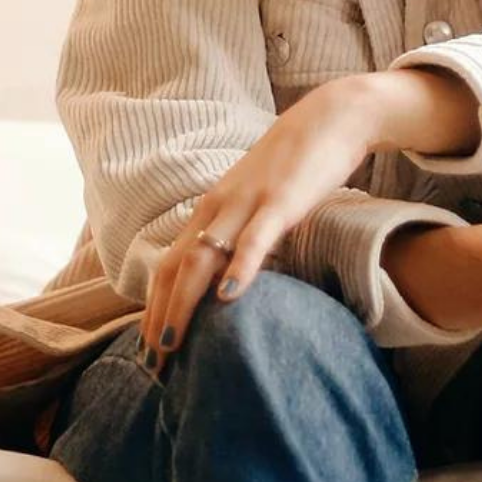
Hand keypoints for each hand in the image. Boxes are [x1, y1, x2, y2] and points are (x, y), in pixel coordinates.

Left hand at [138, 80, 374, 374]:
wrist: (332, 117)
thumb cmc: (297, 162)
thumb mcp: (258, 198)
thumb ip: (242, 230)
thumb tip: (232, 276)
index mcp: (212, 207)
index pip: (167, 264)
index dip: (154, 308)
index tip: (149, 349)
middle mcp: (218, 205)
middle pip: (173, 268)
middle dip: (159, 318)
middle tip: (153, 365)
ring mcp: (247, 202)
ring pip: (202, 258)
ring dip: (182, 305)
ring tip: (173, 345)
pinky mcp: (280, 200)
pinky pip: (255, 238)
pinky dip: (239, 268)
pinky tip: (230, 297)